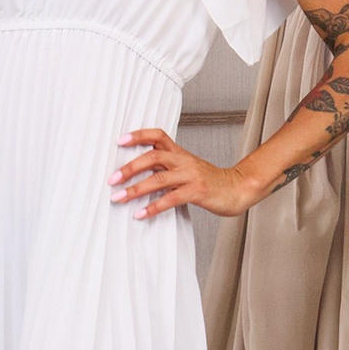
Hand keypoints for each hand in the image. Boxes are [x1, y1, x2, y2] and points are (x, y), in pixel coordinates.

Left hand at [108, 128, 256, 219]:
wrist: (237, 188)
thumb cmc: (209, 180)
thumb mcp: (187, 167)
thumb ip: (165, 166)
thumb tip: (137, 171)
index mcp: (179, 152)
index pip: (157, 135)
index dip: (138, 135)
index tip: (119, 141)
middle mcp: (183, 161)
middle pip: (153, 156)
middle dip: (129, 167)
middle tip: (112, 179)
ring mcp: (190, 176)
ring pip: (158, 179)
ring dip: (135, 189)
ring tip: (119, 197)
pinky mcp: (196, 192)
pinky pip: (170, 199)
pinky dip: (153, 207)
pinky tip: (141, 214)